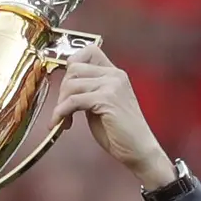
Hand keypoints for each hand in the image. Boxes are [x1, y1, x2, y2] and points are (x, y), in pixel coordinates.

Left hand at [50, 46, 174, 188]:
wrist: (139, 150)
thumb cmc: (120, 132)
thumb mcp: (102, 104)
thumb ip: (89, 91)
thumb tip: (66, 86)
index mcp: (115, 74)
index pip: (89, 51)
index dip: (72, 64)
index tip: (65, 85)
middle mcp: (115, 75)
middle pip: (74, 68)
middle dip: (62, 89)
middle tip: (62, 109)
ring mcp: (112, 85)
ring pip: (71, 84)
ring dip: (61, 103)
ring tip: (63, 119)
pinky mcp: (107, 99)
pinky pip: (73, 100)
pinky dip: (61, 112)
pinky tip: (62, 124)